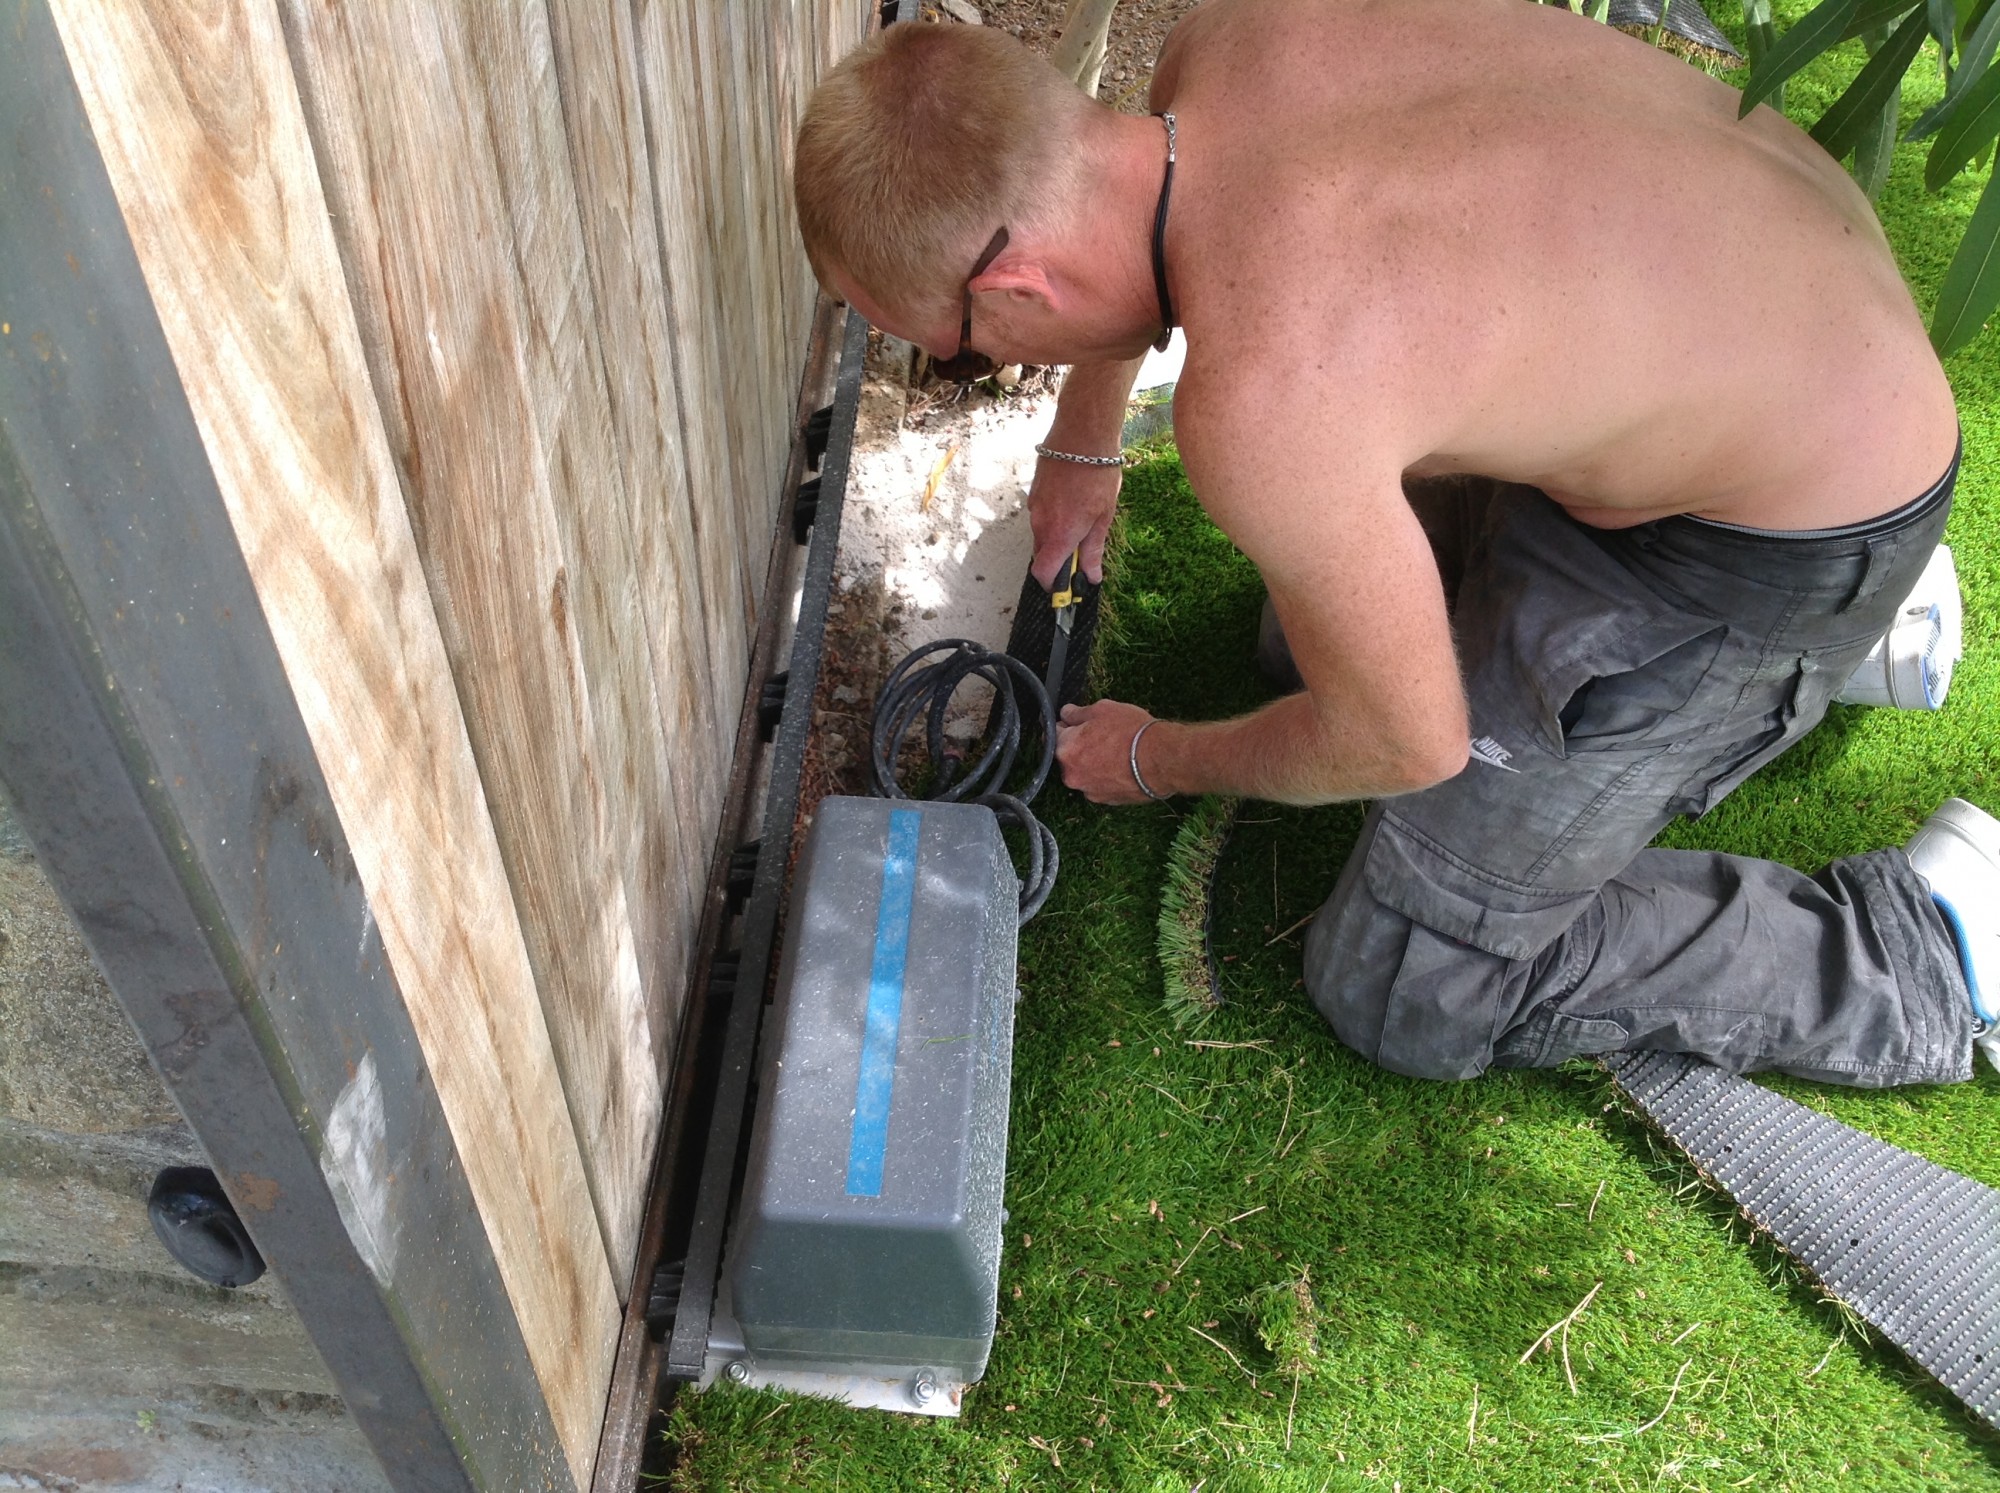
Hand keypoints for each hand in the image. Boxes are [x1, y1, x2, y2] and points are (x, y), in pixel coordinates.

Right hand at [1029, 454, 1119, 586]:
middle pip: (1042, 556)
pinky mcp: (1033, 493)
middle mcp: (1041, 524)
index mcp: (1060, 534)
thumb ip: (1093, 549)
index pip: (1043, 573)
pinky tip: (1073, 502)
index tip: (1067, 587)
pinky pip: (1040, 517)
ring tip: (1082, 518)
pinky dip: (1053, 519)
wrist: (1082, 433)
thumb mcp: (1103, 515)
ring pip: (1041, 535)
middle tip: (1083, 551)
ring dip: (1057, 538)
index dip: (1053, 586)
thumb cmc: (1098, 473)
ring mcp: (1034, 507)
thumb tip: (1091, 577)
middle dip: (1059, 560)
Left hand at [1054, 699, 1158, 804]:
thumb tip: (1065, 713)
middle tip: (1102, 736)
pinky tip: (1122, 767)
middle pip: (1068, 756)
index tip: (1077, 722)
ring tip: (1116, 752)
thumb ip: (1078, 713)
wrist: (1160, 760)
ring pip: (1085, 772)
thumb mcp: (1102, 709)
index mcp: (1065, 749)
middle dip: (1080, 746)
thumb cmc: (1130, 731)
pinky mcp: (1106, 801)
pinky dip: (1107, 777)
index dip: (1066, 725)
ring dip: (1093, 763)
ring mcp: (1088, 790)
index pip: (1054, 733)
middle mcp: (1071, 774)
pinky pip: (1100, 785)